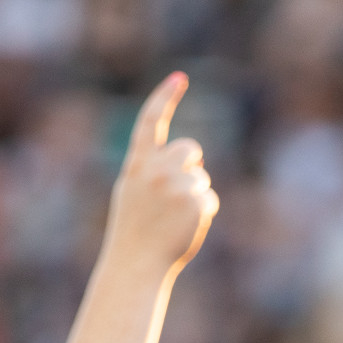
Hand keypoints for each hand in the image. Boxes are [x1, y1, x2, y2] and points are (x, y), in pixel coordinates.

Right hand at [102, 71, 218, 281]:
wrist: (136, 263)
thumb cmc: (134, 230)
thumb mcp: (133, 191)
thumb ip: (153, 169)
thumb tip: (188, 157)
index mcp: (136, 164)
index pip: (150, 121)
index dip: (164, 97)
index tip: (179, 79)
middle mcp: (156, 169)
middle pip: (189, 148)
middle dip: (191, 164)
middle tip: (178, 189)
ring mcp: (177, 185)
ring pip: (201, 178)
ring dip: (195, 194)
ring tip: (173, 218)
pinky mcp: (196, 202)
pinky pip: (210, 199)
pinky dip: (202, 213)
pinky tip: (184, 227)